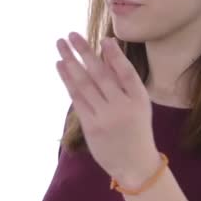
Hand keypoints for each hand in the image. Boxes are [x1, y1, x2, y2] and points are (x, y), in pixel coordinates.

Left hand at [55, 32, 159, 182]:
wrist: (135, 165)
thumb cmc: (136, 131)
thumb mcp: (138, 105)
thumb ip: (123, 81)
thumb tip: (106, 53)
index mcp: (140, 100)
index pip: (126, 72)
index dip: (115, 55)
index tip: (103, 39)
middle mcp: (123, 107)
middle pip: (100, 74)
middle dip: (84, 52)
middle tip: (70, 35)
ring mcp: (106, 118)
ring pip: (84, 85)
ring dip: (70, 63)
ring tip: (60, 46)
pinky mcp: (91, 127)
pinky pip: (77, 99)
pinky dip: (68, 81)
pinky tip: (61, 66)